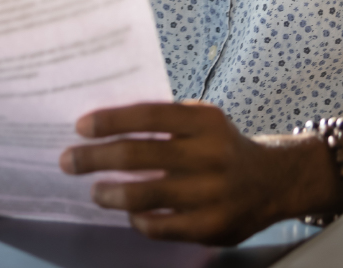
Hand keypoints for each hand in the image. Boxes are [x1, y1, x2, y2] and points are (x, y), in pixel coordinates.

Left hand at [59, 100, 298, 244]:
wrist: (274, 180)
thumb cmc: (221, 146)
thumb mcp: (202, 120)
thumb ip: (163, 121)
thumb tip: (103, 127)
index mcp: (205, 121)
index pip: (148, 116)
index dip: (110, 121)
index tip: (80, 127)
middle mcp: (211, 155)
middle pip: (138, 156)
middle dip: (95, 158)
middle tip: (68, 160)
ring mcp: (213, 193)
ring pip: (145, 195)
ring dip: (110, 193)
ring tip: (94, 192)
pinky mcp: (212, 226)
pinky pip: (161, 226)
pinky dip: (138, 219)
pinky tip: (129, 212)